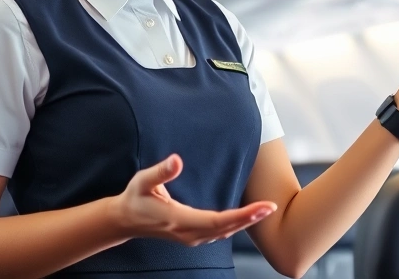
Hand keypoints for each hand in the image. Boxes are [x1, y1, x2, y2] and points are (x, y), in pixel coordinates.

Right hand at [111, 154, 276, 245]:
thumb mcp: (143, 181)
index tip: (261, 207)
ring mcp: (191, 237)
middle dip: (250, 218)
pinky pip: (219, 233)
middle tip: (272, 207)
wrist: (125, 220)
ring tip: (265, 210)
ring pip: (224, 233)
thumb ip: (161, 172)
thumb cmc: (135, 197)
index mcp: (178, 220)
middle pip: (226, 229)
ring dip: (246, 223)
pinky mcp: (192, 236)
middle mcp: (188, 233)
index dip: (241, 215)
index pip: (217, 220)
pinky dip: (235, 226)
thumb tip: (177, 160)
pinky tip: (247, 217)